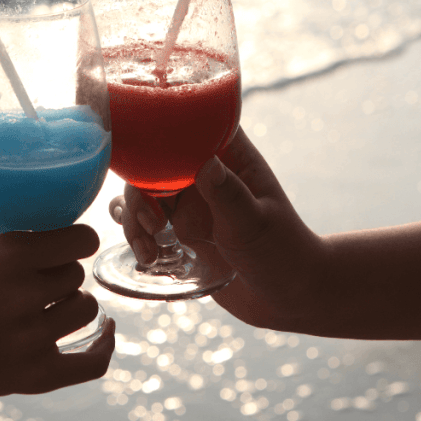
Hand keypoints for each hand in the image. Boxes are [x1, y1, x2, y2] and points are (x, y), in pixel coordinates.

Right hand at [0, 223, 115, 405]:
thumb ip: (4, 229)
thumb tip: (36, 206)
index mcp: (8, 257)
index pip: (81, 239)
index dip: (77, 238)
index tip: (68, 241)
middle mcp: (23, 296)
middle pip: (77, 274)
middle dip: (61, 272)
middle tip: (35, 277)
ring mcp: (30, 340)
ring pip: (86, 309)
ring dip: (71, 303)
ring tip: (45, 303)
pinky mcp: (32, 377)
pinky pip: (91, 364)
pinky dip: (103, 346)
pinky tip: (106, 331)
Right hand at [110, 127, 324, 328]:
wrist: (287, 297)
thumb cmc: (283, 253)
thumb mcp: (254, 225)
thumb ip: (229, 196)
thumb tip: (205, 164)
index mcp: (229, 157)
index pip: (190, 123)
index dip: (161, 125)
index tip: (141, 148)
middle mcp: (204, 172)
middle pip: (154, 160)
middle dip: (140, 190)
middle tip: (153, 224)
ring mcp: (189, 200)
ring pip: (142, 191)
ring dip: (133, 216)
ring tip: (148, 250)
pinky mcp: (178, 227)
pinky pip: (144, 221)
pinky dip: (135, 234)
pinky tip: (148, 257)